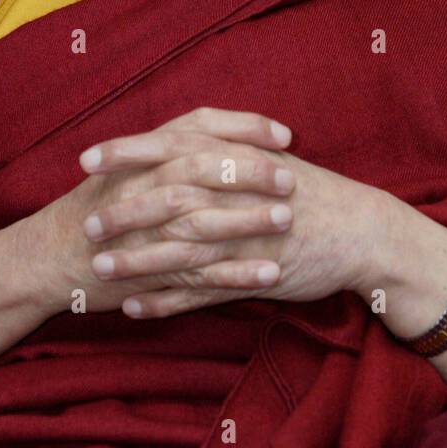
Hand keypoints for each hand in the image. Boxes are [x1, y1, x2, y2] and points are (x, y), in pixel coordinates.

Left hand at [77, 107, 404, 318]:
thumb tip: (173, 138)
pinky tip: (135, 309)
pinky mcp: (253, 275)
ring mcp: (244, 237)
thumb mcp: (267, 156)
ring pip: (180, 249)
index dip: (125, 153)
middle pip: (167, 200)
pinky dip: (167, 302)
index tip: (85, 160)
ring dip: (136, 262)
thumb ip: (221, 146)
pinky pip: (202, 293)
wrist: (361, 232)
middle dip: (123, 213)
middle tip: (86, 224)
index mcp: (236, 157)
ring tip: (99, 270)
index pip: (170, 147)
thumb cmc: (310, 191)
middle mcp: (236, 194)